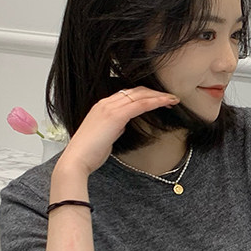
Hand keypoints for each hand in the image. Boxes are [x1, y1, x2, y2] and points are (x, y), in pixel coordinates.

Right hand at [55, 87, 178, 177]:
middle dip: (154, 93)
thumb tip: (123, 124)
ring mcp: (109, 107)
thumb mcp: (104, 136)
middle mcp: (105, 103)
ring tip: (173, 100)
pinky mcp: (116, 116)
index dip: (145, 95)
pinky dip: (155, 102)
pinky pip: (140, 105)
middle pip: (136, 91)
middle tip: (170, 98)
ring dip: (158, 96)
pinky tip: (166, 103)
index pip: (127, 94)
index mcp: (101, 106)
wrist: (77, 159)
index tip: (158, 99)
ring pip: (140, 95)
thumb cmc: (89, 153)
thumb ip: (114, 127)